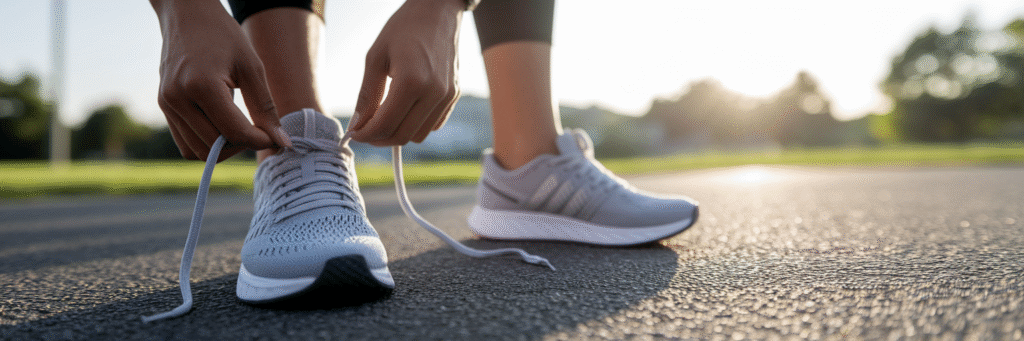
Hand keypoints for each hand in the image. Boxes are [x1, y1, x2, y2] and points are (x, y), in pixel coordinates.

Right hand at [150, 0, 290, 160]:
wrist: (187, 14)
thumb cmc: (223, 35)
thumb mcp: (252, 67)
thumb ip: (265, 108)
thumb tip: (281, 143)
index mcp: (200, 85)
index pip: (233, 132)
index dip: (259, 141)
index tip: (275, 138)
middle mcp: (177, 98)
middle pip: (215, 146)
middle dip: (242, 146)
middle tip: (260, 131)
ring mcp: (166, 104)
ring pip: (197, 151)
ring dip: (224, 148)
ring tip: (242, 127)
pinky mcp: (164, 107)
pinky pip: (185, 143)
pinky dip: (207, 143)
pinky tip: (224, 125)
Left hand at [349, 0, 464, 145]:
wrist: (437, 13)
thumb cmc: (404, 29)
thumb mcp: (376, 57)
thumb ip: (366, 94)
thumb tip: (358, 124)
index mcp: (411, 81)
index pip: (385, 124)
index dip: (365, 134)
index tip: (354, 134)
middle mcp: (433, 93)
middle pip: (402, 135)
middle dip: (379, 139)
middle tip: (365, 131)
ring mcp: (447, 96)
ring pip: (418, 135)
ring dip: (398, 134)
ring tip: (383, 121)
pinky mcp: (454, 96)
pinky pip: (432, 125)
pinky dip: (415, 126)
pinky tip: (403, 112)